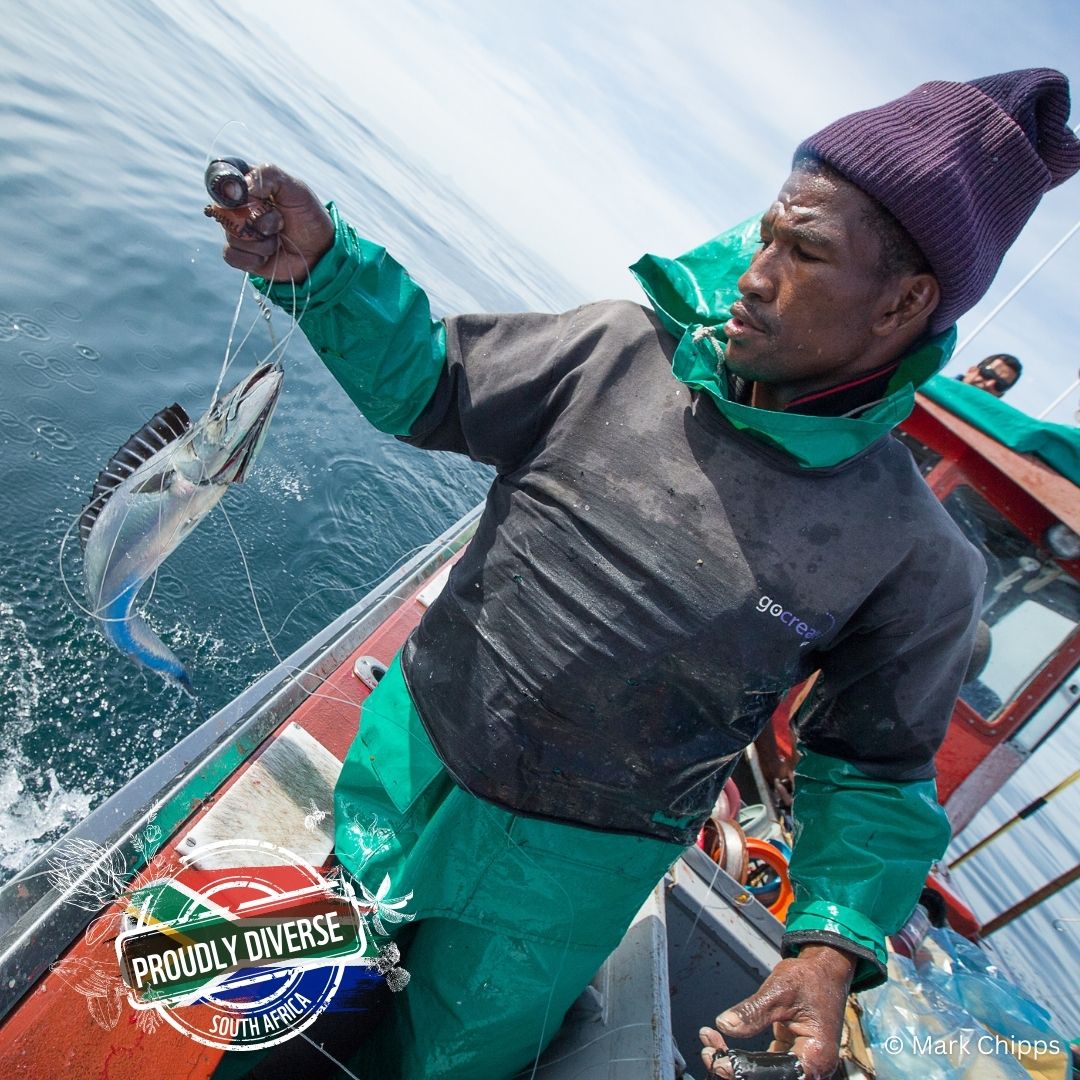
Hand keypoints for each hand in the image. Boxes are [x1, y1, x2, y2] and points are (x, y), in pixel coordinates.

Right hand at [209, 164, 334, 283]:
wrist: (320, 251)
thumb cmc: (308, 216)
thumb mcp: (295, 188)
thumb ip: (268, 176)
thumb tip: (242, 189)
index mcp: (247, 183)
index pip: (221, 177)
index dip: (230, 187)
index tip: (247, 195)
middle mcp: (238, 207)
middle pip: (225, 210)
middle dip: (257, 218)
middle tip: (279, 221)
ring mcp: (238, 230)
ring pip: (231, 233)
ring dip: (261, 240)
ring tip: (278, 238)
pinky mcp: (240, 255)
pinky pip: (232, 255)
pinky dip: (254, 256)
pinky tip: (270, 254)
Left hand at [699, 945, 854, 1078]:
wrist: (825, 970)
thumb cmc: (810, 978)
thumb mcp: (779, 991)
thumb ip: (753, 1012)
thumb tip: (724, 1025)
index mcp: (814, 1056)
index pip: (773, 1075)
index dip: (742, 1071)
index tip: (717, 1060)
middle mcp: (812, 1067)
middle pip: (767, 1078)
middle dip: (735, 1069)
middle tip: (708, 1052)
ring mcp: (802, 1063)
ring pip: (763, 1073)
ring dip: (736, 1063)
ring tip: (710, 1043)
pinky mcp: (792, 1056)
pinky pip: (765, 1063)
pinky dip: (744, 1055)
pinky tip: (721, 1042)